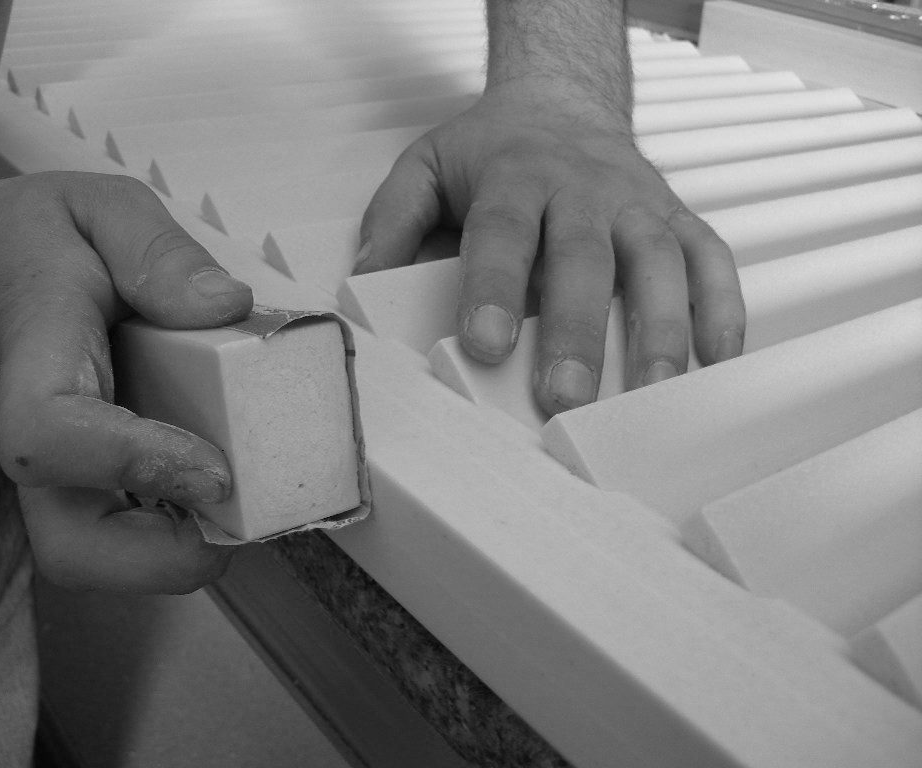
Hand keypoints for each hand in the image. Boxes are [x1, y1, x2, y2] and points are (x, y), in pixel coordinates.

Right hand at [0, 172, 252, 591]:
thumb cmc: (37, 241)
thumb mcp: (101, 208)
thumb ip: (158, 249)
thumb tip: (226, 305)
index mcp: (35, 358)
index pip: (51, 435)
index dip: (129, 463)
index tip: (212, 466)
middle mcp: (38, 433)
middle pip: (69, 544)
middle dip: (161, 557)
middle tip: (240, 516)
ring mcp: (55, 469)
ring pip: (93, 557)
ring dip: (175, 555)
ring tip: (244, 507)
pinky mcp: (81, 480)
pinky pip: (121, 537)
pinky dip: (176, 535)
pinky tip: (227, 492)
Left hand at [356, 77, 745, 415]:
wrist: (561, 100)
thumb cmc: (492, 149)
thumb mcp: (426, 167)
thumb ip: (394, 221)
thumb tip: (366, 282)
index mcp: (515, 177)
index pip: (503, 233)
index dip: (493, 288)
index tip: (485, 345)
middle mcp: (582, 189)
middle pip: (585, 259)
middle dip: (577, 331)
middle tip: (563, 397)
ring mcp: (636, 203)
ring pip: (659, 263)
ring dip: (661, 330)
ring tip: (654, 394)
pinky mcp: (675, 216)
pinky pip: (711, 260)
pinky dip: (722, 310)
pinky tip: (716, 361)